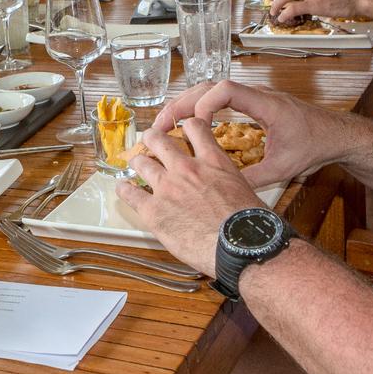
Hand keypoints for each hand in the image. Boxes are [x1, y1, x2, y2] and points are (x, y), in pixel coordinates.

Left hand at [117, 118, 262, 275]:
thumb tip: (226, 189)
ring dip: (137, 162)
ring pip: (141, 162)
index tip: (183, 130)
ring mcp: (167, 187)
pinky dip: (125, 189)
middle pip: (158, 140)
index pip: (195, 128)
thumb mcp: (244, 190)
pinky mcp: (153, 210)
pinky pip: (130, 193)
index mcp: (213, 162)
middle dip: (152, 138)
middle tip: (150, 141)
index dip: (186, 126)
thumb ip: (227, 182)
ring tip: (135, 164)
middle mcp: (186, 169)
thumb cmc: (249, 225)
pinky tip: (123, 189)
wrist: (239, 247)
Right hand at [150, 80, 348, 187]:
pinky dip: (199, 107)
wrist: (338, 135)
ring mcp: (253, 96)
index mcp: (265, 104)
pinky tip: (188, 124)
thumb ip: (254, 179)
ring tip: (166, 124)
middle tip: (160, 124)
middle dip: (181, 103)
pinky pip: (219, 97)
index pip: (225, 89)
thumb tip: (225, 193)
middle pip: (209, 86)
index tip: (194, 126)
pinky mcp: (252, 102)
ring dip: (187, 104)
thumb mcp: (284, 168)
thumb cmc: (316, 146)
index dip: (204, 104)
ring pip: (211, 89)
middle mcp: (256, 94)